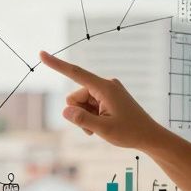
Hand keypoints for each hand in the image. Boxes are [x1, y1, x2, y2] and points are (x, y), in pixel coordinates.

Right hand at [39, 50, 164, 150]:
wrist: (149, 136)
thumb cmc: (130, 132)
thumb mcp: (104, 129)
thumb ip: (82, 120)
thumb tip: (64, 110)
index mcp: (105, 87)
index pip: (75, 73)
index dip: (56, 64)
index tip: (41, 54)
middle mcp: (105, 84)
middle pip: (74, 97)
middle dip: (78, 113)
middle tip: (95, 127)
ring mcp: (106, 90)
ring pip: (80, 104)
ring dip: (85, 118)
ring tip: (102, 127)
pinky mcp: (107, 97)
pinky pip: (88, 106)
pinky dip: (91, 117)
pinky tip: (103, 125)